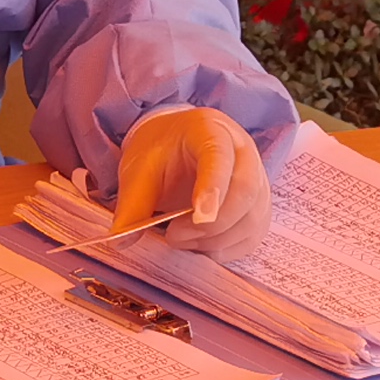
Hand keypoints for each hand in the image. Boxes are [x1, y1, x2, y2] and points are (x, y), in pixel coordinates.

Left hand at [115, 107, 273, 256]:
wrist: (176, 145)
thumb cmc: (160, 153)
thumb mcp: (138, 172)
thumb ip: (131, 205)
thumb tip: (120, 241)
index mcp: (211, 131)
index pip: (220, 158)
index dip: (213, 188)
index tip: (199, 218)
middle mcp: (243, 151)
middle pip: (245, 192)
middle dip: (211, 225)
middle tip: (174, 236)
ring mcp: (258, 179)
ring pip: (252, 218)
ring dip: (216, 241)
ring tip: (182, 239)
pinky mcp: (260, 206)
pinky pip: (253, 235)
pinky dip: (226, 249)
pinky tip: (201, 245)